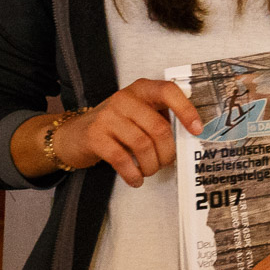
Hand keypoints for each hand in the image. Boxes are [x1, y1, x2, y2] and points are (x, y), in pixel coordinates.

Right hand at [14, 78, 203, 185]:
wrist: (73, 134)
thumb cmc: (116, 126)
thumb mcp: (138, 114)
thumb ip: (160, 117)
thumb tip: (188, 134)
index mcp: (141, 89)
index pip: (169, 91)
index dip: (186, 110)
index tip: (196, 129)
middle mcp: (124, 98)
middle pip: (158, 127)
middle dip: (167, 151)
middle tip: (166, 162)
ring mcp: (107, 116)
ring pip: (142, 144)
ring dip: (151, 164)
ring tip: (149, 171)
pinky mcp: (94, 136)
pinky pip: (122, 158)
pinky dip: (133, 173)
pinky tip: (136, 179)